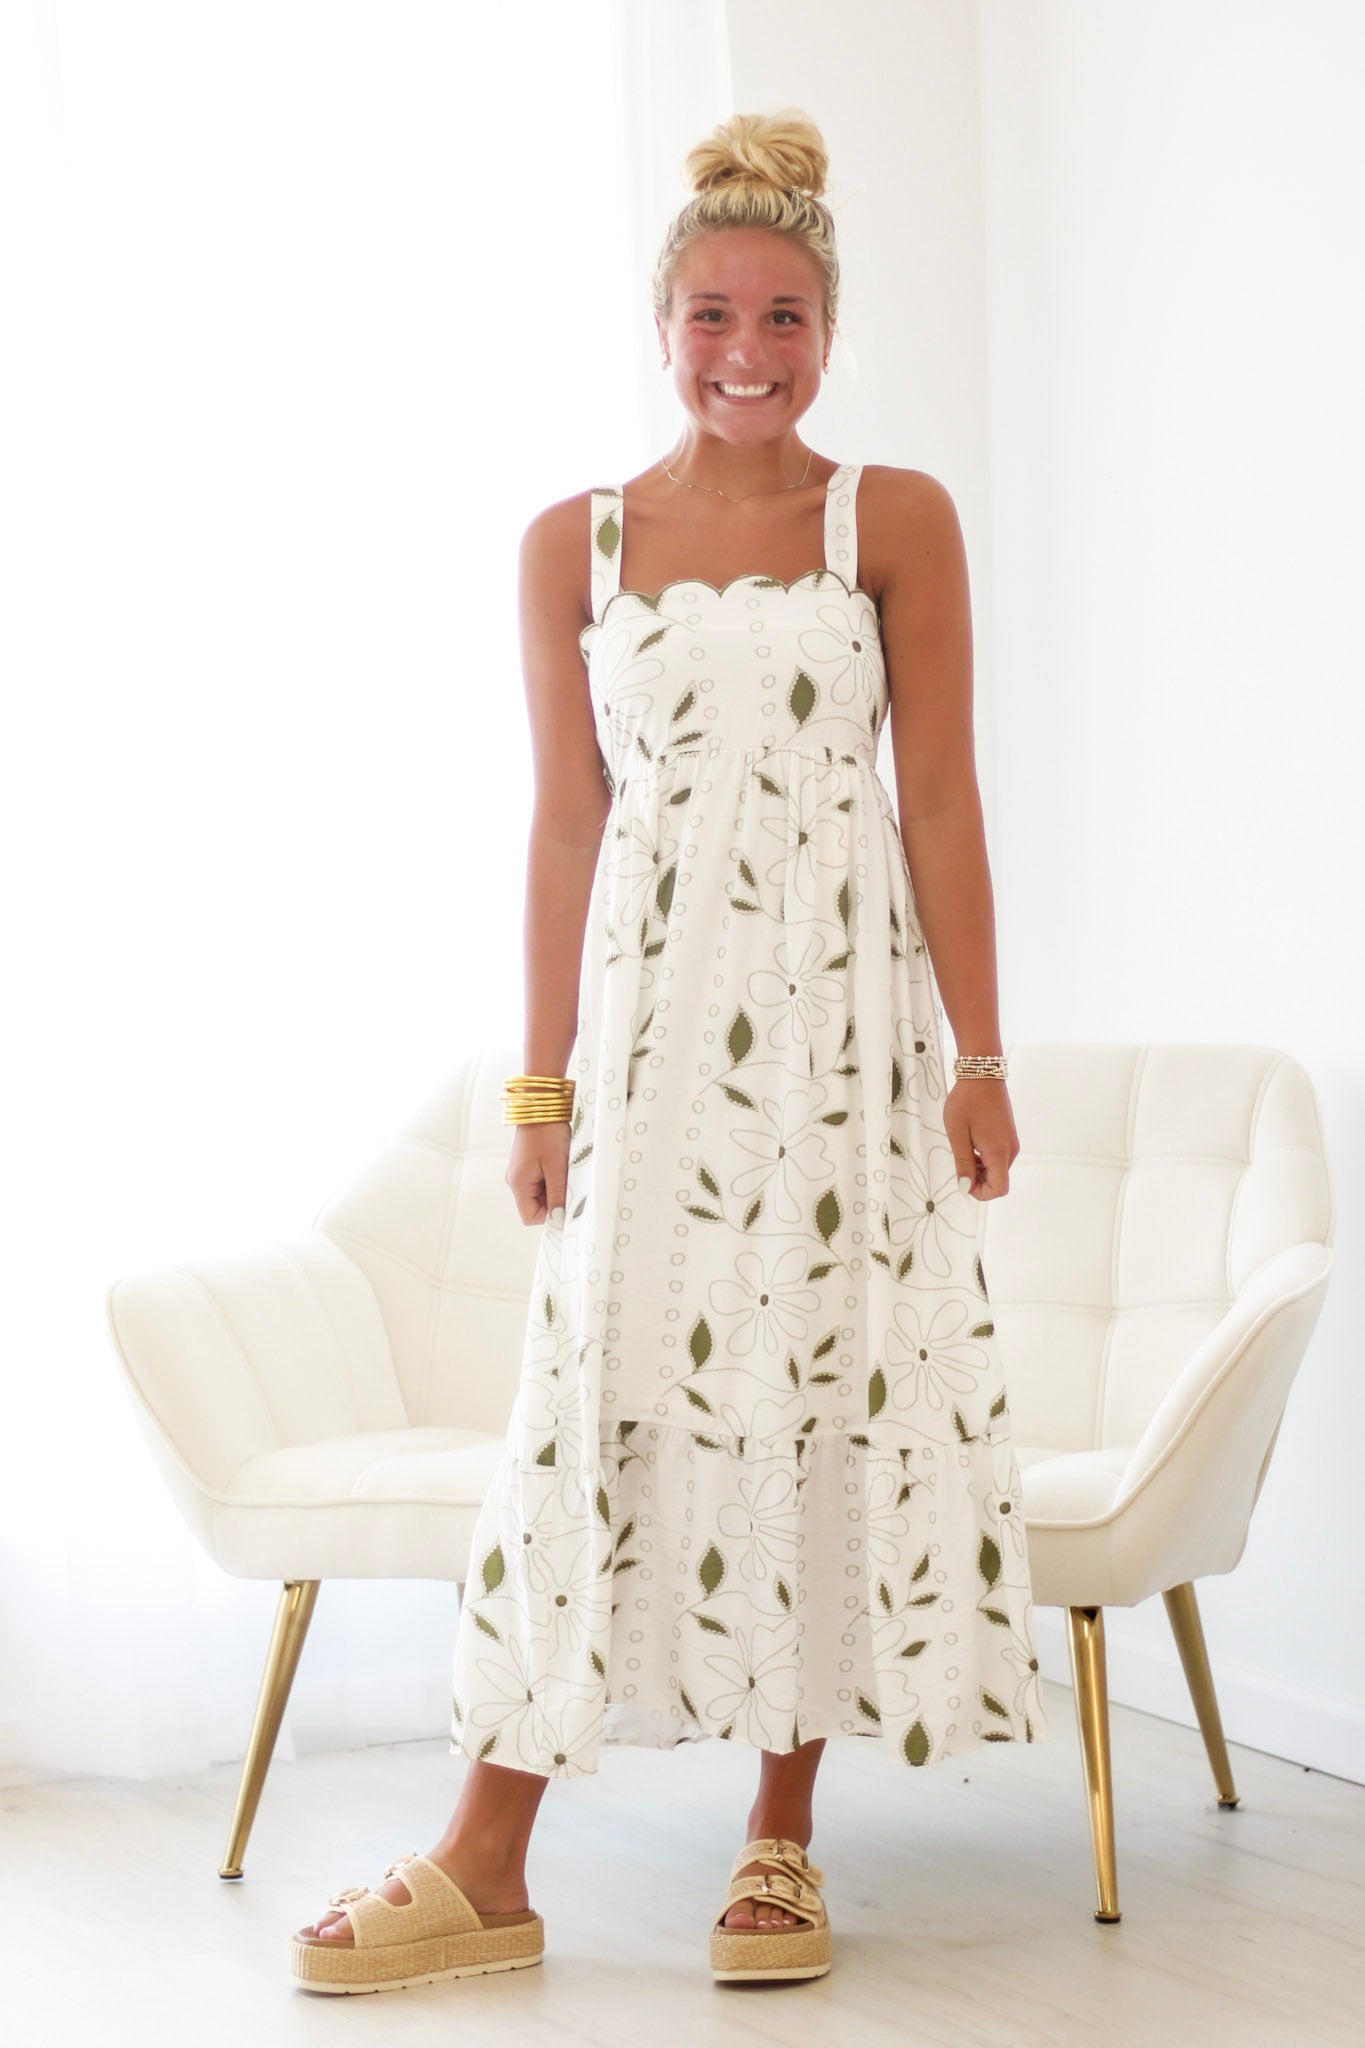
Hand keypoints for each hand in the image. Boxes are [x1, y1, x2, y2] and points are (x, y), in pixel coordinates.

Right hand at [505, 1120, 571, 1224]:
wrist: (540, 1104)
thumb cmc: (547, 1133)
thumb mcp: (557, 1166)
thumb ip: (557, 1194)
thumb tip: (558, 1218)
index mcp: (518, 1184)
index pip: (530, 1217)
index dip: (549, 1215)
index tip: (566, 1204)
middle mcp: (515, 1180)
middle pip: (536, 1205)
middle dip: (554, 1199)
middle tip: (568, 1182)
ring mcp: (520, 1171)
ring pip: (540, 1192)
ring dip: (555, 1186)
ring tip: (564, 1169)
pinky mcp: (527, 1163)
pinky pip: (541, 1179)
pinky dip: (553, 1176)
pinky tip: (560, 1163)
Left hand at [944, 1077, 1017, 1200]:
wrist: (982, 1073)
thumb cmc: (966, 1102)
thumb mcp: (958, 1134)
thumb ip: (963, 1163)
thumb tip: (966, 1188)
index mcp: (999, 1152)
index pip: (999, 1189)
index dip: (979, 1192)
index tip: (962, 1179)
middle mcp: (1011, 1150)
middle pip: (998, 1180)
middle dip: (977, 1180)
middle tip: (958, 1162)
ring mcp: (1011, 1142)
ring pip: (998, 1169)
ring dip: (980, 1169)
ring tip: (963, 1148)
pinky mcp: (1009, 1135)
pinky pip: (999, 1157)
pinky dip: (985, 1159)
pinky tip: (971, 1143)